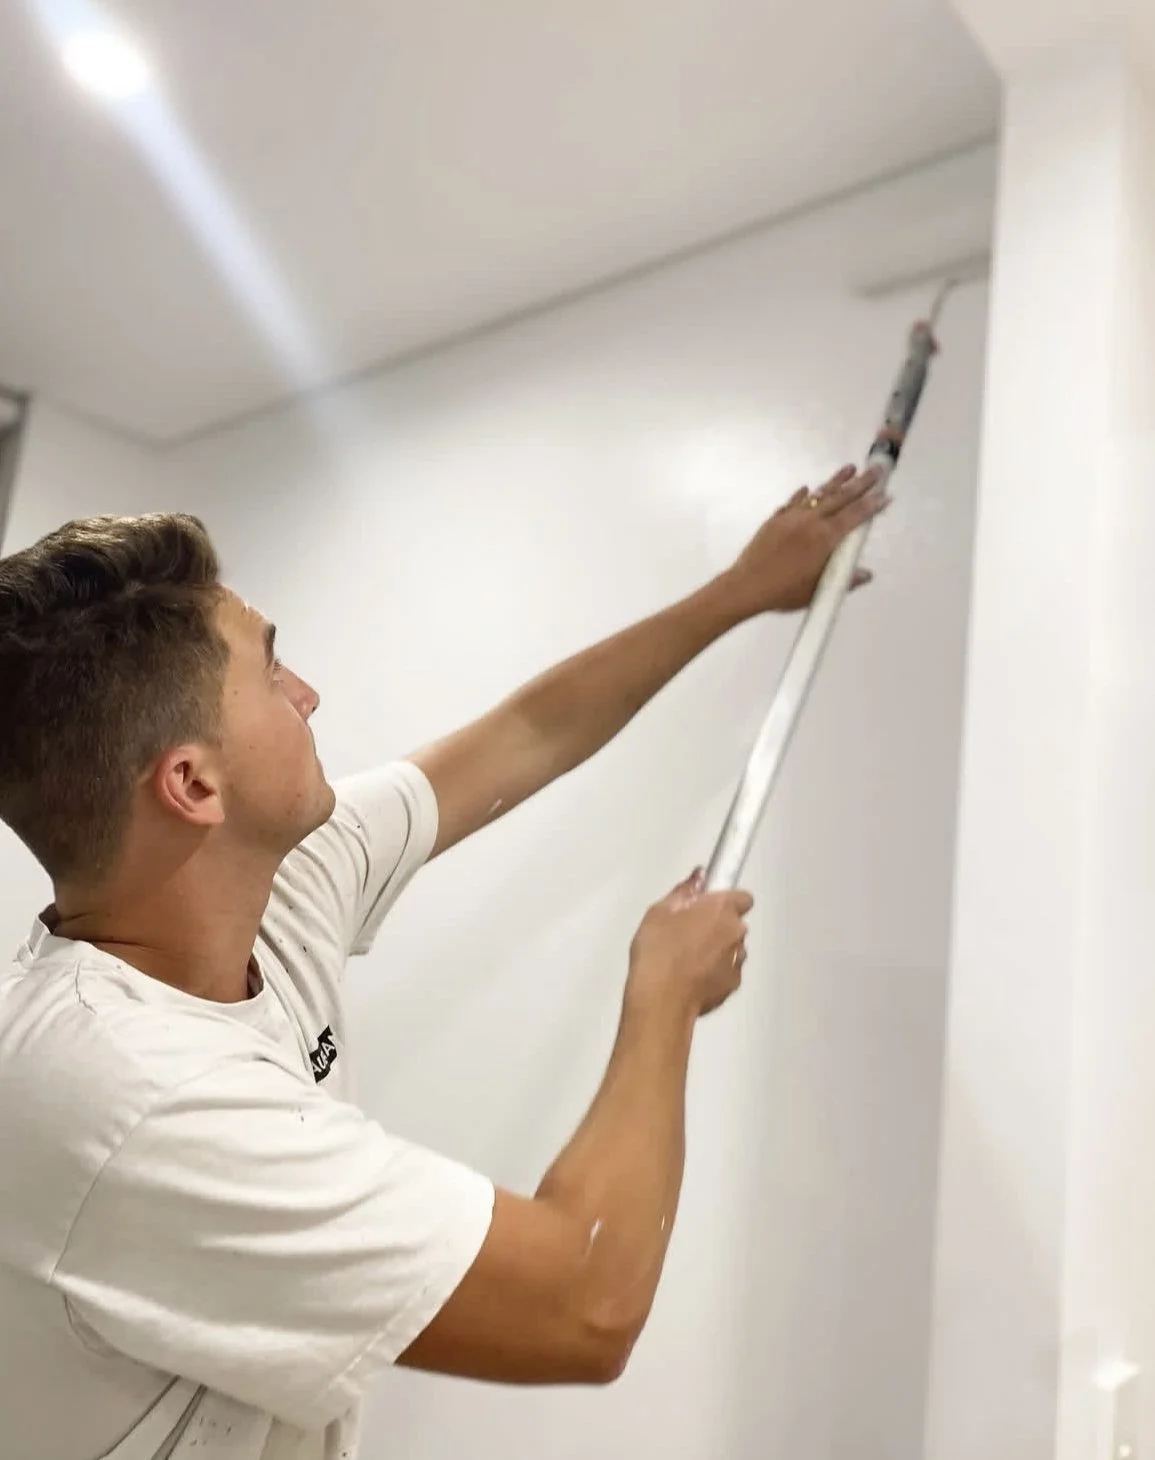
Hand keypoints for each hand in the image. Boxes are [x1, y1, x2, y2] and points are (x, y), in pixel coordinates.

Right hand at [626, 870, 753, 1018]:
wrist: (661, 998)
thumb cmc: (658, 951)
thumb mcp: (659, 912)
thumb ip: (684, 891)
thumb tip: (699, 877)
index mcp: (721, 909)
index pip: (742, 896)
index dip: (726, 900)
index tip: (708, 905)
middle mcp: (736, 932)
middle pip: (734, 924)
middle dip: (717, 926)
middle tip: (688, 932)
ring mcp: (737, 961)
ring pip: (732, 948)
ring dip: (717, 950)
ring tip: (687, 958)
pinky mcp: (733, 985)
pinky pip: (727, 971)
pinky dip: (715, 972)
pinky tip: (691, 977)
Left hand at [722, 464, 890, 616]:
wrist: (746, 586)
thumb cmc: (784, 592)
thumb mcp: (818, 590)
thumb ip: (844, 580)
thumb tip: (866, 574)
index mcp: (825, 538)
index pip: (855, 516)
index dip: (872, 505)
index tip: (886, 494)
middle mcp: (810, 522)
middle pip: (840, 498)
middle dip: (861, 483)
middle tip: (876, 469)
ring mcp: (791, 518)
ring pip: (817, 495)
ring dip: (834, 481)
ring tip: (849, 468)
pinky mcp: (774, 521)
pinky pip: (792, 504)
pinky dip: (802, 496)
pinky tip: (807, 489)